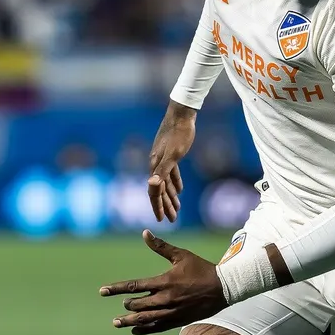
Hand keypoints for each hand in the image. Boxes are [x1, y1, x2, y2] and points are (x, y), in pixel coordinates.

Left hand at [100, 230, 227, 334]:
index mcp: (165, 281)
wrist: (222, 288)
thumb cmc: (201, 269)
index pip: (135, 286)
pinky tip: (135, 330)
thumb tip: (145, 233)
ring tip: (117, 322)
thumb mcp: (181, 255)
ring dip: (129, 321)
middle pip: (138, 304)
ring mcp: (171, 311)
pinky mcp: (177, 320)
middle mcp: (166, 298)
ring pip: (145, 318)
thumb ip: (161, 246)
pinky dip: (144, 329)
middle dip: (126, 304)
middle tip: (121, 302)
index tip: (103, 291)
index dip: (117, 288)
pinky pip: (157, 327)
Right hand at [148, 102, 196, 221]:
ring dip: (171, 196)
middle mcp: (156, 163)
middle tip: (172, 220)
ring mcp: (162, 158)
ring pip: (166, 182)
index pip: (155, 191)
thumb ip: (163, 170)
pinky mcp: (170, 153)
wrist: (182, 114)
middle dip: (165, 205)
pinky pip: (171, 173)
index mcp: (155, 165)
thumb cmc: (179, 134)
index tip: (161, 220)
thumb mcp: (173, 154)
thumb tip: (152, 184)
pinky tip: (180, 190)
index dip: (158, 206)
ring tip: (177, 209)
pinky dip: (175, 183)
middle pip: (159, 189)